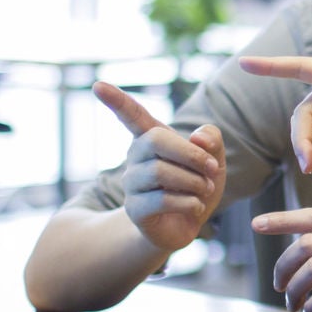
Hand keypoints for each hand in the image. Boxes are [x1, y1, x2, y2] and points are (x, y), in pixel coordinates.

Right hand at [94, 81, 225, 254]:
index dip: (117, 100)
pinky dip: (189, 203)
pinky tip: (196, 206)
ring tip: (205, 190)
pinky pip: (162, 200)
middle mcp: (135, 157)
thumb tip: (198, 137)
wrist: (186, 226)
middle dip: (191, 153)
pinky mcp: (135, 210)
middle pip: (156, 140)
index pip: (132, 115)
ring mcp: (132, 184)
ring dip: (195, 182)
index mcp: (151, 138)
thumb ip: (212, 141)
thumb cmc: (197, 185)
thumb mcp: (214, 160)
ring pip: (161, 172)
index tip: (98, 85)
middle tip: (212, 168)